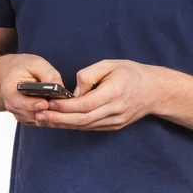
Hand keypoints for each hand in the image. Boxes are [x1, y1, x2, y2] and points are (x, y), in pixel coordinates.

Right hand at [0, 53, 64, 126]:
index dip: (34, 104)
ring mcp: (18, 112)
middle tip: (60, 106)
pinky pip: (38, 121)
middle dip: (46, 110)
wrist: (12, 72)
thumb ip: (48, 74)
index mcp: (10, 90)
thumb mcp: (35, 63)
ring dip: (49, 115)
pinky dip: (48, 117)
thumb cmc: (22, 66)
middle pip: (31, 114)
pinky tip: (56, 109)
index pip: (21, 102)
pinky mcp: (25, 117)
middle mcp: (12, 105)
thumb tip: (60, 86)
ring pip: (36, 119)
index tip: (46, 103)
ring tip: (61, 107)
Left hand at [34, 59, 155, 130]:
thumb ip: (89, 74)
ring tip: (43, 119)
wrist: (153, 90)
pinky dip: (73, 126)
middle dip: (58, 118)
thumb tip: (74, 90)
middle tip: (39, 115)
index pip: (85, 104)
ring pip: (84, 127)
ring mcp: (114, 121)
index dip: (66, 106)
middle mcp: (114, 111)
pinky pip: (90, 127)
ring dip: (62, 124)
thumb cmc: (131, 73)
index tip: (49, 102)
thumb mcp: (110, 64)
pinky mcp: (113, 126)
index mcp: (114, 93)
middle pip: (82, 120)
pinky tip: (59, 122)